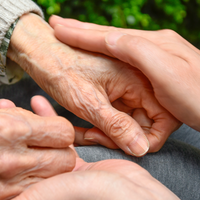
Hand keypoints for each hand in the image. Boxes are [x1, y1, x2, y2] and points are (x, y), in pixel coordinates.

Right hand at [0, 107, 76, 199]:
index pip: (63, 132)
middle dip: (59, 154)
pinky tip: (8, 182)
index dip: (58, 131)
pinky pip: (23, 199)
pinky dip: (22, 191)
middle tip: (44, 150)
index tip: (49, 132)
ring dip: (44, 175)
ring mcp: (2, 187)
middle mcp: (11, 159)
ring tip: (26, 166)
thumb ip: (11, 118)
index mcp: (8, 128)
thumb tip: (32, 121)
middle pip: (65, 161)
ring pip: (49, 184)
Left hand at [8, 13, 179, 155]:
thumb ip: (116, 126)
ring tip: (83, 134)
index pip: (161, 122)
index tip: (111, 140)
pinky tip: (82, 128)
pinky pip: (117, 117)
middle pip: (146, 124)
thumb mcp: (87, 102)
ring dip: (108, 134)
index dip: (141, 139)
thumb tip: (141, 149)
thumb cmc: (60, 68)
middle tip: (92, 137)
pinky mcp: (115, 92)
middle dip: (121, 138)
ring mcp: (127, 87)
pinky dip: (101, 126)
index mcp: (141, 79)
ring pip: (129, 123)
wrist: (37, 49)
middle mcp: (140, 82)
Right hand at [51, 16, 199, 142]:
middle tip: (59, 24)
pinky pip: (130, 58)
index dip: (82, 31)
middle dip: (85, 30)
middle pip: (114, 35)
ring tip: (75, 34)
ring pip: (121, 45)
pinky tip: (106, 52)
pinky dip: (111, 52)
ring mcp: (164, 56)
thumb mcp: (165, 71)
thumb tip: (108, 36)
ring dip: (96, 39)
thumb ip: (136, 50)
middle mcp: (159, 44)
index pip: (111, 34)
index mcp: (156, 42)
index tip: (57, 26)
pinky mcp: (167, 71)